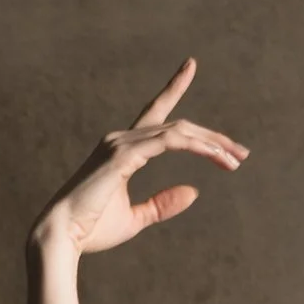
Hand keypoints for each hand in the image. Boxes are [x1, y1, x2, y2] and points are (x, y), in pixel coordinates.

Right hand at [30, 58, 246, 258]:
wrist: (62, 238)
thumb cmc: (92, 231)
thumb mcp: (135, 219)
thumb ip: (162, 205)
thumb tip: (195, 191)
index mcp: (123, 150)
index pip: (155, 114)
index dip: (174, 88)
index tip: (190, 65)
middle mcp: (122, 139)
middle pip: (178, 126)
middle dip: (212, 138)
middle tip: (241, 154)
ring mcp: (121, 143)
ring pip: (178, 131)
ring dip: (210, 144)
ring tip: (235, 159)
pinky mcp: (123, 155)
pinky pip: (168, 141)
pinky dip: (194, 145)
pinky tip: (213, 155)